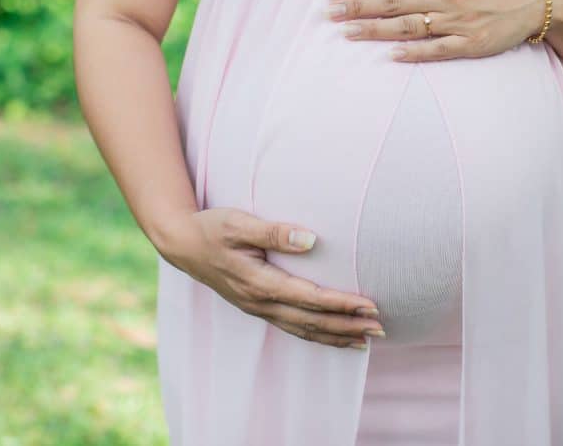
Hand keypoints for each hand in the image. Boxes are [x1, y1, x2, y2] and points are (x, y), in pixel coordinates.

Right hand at [166, 207, 385, 348]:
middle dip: (348, 325)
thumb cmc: (211, 228)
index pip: (310, 298)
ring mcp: (258, 308)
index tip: (370, 305)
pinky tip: (337, 338)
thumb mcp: (239, 223)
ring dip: (337, 336)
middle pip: (312, 321)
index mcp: (259, 282)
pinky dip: (318, 336)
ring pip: (304, 330)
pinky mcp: (258, 307)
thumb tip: (310, 240)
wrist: (181, 243)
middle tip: (382, 327)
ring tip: (367, 339)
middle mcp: (260, 302)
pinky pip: (294, 327)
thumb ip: (274, 232)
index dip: (341, 304)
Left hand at [327, 0, 548, 60]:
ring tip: (349, 32)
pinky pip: (438, 49)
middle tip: (331, 14)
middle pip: (393, 2)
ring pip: (409, 26)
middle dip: (358, 8)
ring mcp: (458, 20)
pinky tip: (391, 54)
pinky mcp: (470, 43)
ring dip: (375, 30)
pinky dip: (414, 52)